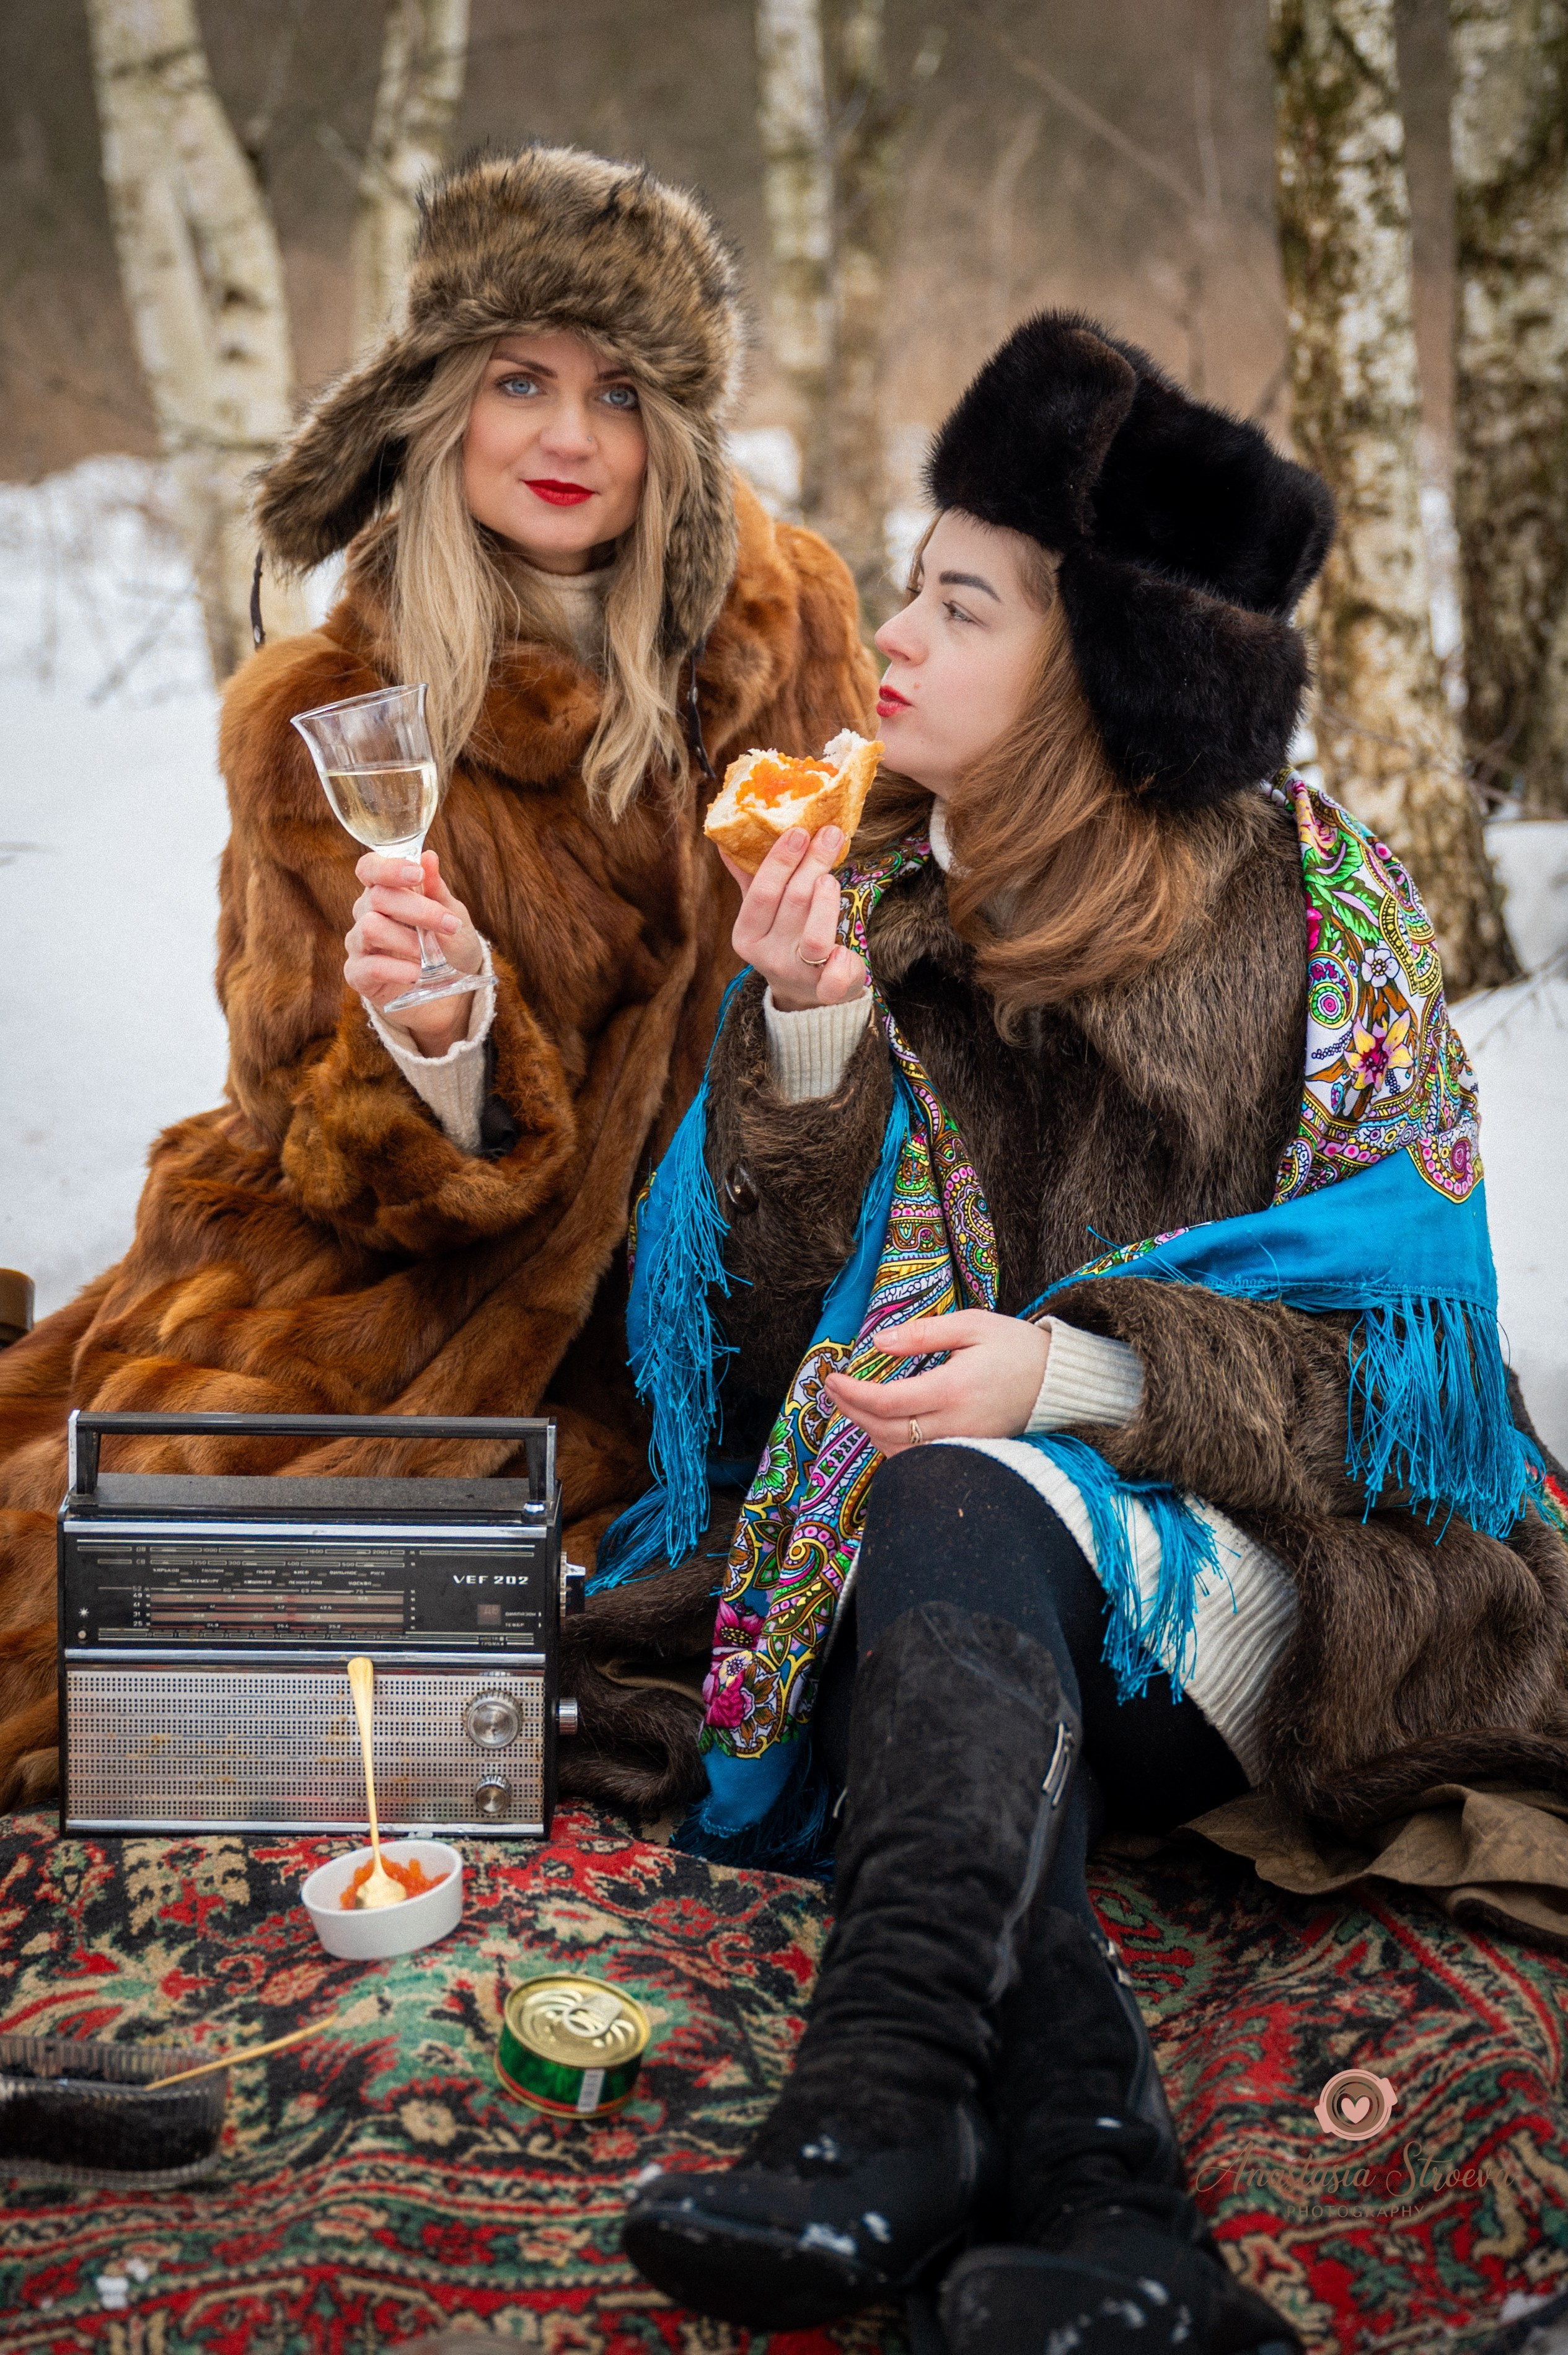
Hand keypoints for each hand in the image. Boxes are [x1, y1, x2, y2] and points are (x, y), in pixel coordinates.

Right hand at [345, 849, 484, 1054]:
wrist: (452, 995)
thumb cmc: (449, 948)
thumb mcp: (452, 916)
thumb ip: (437, 890)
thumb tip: (429, 857)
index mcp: (385, 892)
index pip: (370, 868)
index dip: (388, 868)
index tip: (416, 874)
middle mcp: (366, 914)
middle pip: (378, 897)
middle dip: (418, 910)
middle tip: (450, 925)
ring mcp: (359, 944)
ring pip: (370, 928)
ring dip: (407, 940)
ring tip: (431, 955)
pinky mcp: (358, 975)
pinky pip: (369, 967)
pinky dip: (397, 970)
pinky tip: (417, 975)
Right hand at [717, 827, 867, 1012]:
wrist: (803, 993)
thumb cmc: (785, 939)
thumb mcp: (764, 914)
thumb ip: (750, 879)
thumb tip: (729, 838)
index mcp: (747, 936)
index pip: (761, 893)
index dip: (781, 861)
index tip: (799, 831)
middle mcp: (768, 957)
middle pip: (793, 904)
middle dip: (813, 864)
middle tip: (831, 833)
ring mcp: (798, 975)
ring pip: (814, 938)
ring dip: (826, 903)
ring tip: (832, 877)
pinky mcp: (826, 991)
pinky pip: (835, 980)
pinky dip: (842, 965)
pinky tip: (845, 950)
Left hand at [824, 1310, 1049, 1452]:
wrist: (1060, 1381)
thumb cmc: (1017, 1346)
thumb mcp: (972, 1325)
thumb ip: (922, 1335)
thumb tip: (878, 1341)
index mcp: (953, 1390)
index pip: (886, 1402)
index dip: (851, 1394)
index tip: (831, 1378)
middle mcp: (955, 1424)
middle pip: (884, 1430)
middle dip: (850, 1411)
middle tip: (832, 1388)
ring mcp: (962, 1443)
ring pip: (898, 1452)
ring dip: (868, 1430)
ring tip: (851, 1403)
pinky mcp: (968, 1451)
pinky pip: (917, 1459)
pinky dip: (891, 1445)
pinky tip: (882, 1424)